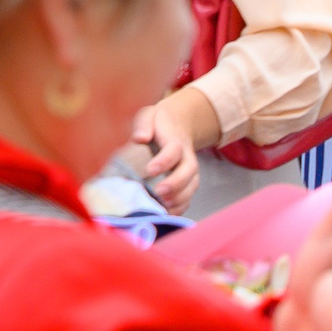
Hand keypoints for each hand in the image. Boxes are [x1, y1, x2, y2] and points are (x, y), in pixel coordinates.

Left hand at [130, 98, 201, 213]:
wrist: (179, 123)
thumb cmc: (158, 123)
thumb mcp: (149, 115)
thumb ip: (144, 124)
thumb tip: (139, 138)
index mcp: (175, 140)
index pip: (174, 150)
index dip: (164, 161)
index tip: (150, 170)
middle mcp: (186, 156)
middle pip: (189, 170)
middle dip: (176, 183)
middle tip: (160, 193)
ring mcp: (189, 170)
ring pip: (192, 185)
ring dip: (180, 198)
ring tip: (164, 207)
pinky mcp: (187, 181)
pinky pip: (189, 195)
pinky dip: (181, 207)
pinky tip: (167, 215)